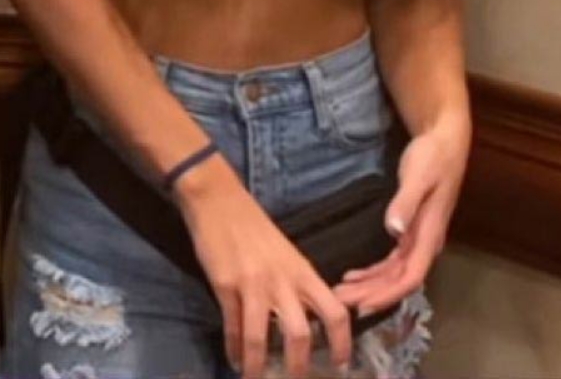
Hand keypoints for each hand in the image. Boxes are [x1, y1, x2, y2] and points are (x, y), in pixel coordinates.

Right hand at [176, 156, 351, 378]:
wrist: (218, 199)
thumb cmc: (254, 227)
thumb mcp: (286, 254)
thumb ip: (297, 285)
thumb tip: (307, 324)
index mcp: (302, 271)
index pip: (335, 312)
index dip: (342, 344)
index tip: (340, 366)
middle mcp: (281, 280)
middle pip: (300, 333)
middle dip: (298, 367)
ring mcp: (252, 283)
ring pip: (260, 338)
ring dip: (258, 367)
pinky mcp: (225, 285)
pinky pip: (232, 327)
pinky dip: (234, 349)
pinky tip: (234, 359)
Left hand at [333, 119, 470, 318]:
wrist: (445, 141)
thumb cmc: (433, 157)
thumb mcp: (419, 177)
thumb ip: (406, 203)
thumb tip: (394, 231)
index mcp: (430, 236)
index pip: (409, 277)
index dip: (386, 294)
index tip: (362, 305)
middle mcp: (426, 243)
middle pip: (398, 280)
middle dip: (371, 294)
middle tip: (340, 302)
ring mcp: (419, 238)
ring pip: (394, 273)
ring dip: (370, 285)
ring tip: (343, 293)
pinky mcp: (412, 230)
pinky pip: (393, 261)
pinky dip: (375, 272)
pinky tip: (357, 276)